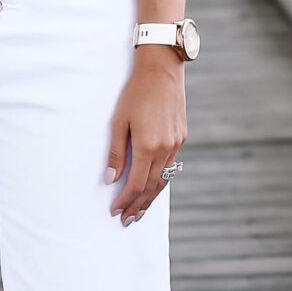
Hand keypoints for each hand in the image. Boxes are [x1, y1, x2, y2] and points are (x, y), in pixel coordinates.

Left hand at [106, 50, 185, 224]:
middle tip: (127, 220)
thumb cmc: (135, 93)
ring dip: (151, 197)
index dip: (125, 201)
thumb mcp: (118, 121)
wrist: (162, 70)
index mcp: (148, 147)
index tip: (115, 211)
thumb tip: (110, 179)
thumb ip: (115, 153)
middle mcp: (165, 149)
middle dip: (139, 206)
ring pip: (164, 179)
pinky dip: (161, 180)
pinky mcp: (181, 137)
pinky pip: (171, 166)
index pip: (136, 184)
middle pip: (151, 187)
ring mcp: (176, 144)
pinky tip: (153, 186)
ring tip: (140, 211)